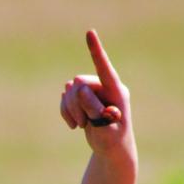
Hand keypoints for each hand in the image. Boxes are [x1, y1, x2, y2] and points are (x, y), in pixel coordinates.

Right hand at [59, 30, 133, 158]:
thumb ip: (95, 111)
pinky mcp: (83, 97)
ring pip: (70, 90)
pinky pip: (65, 97)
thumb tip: (80, 89)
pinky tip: (75, 124)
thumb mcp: (106, 131)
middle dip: (77, 105)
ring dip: (71, 109)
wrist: (111, 150)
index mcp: (117, 91)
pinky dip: (65, 111)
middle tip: (84, 123)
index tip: (89, 32)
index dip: (96, 51)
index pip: (105, 68)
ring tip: (81, 125)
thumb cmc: (113, 142)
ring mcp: (93, 91)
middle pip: (80, 84)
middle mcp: (105, 86)